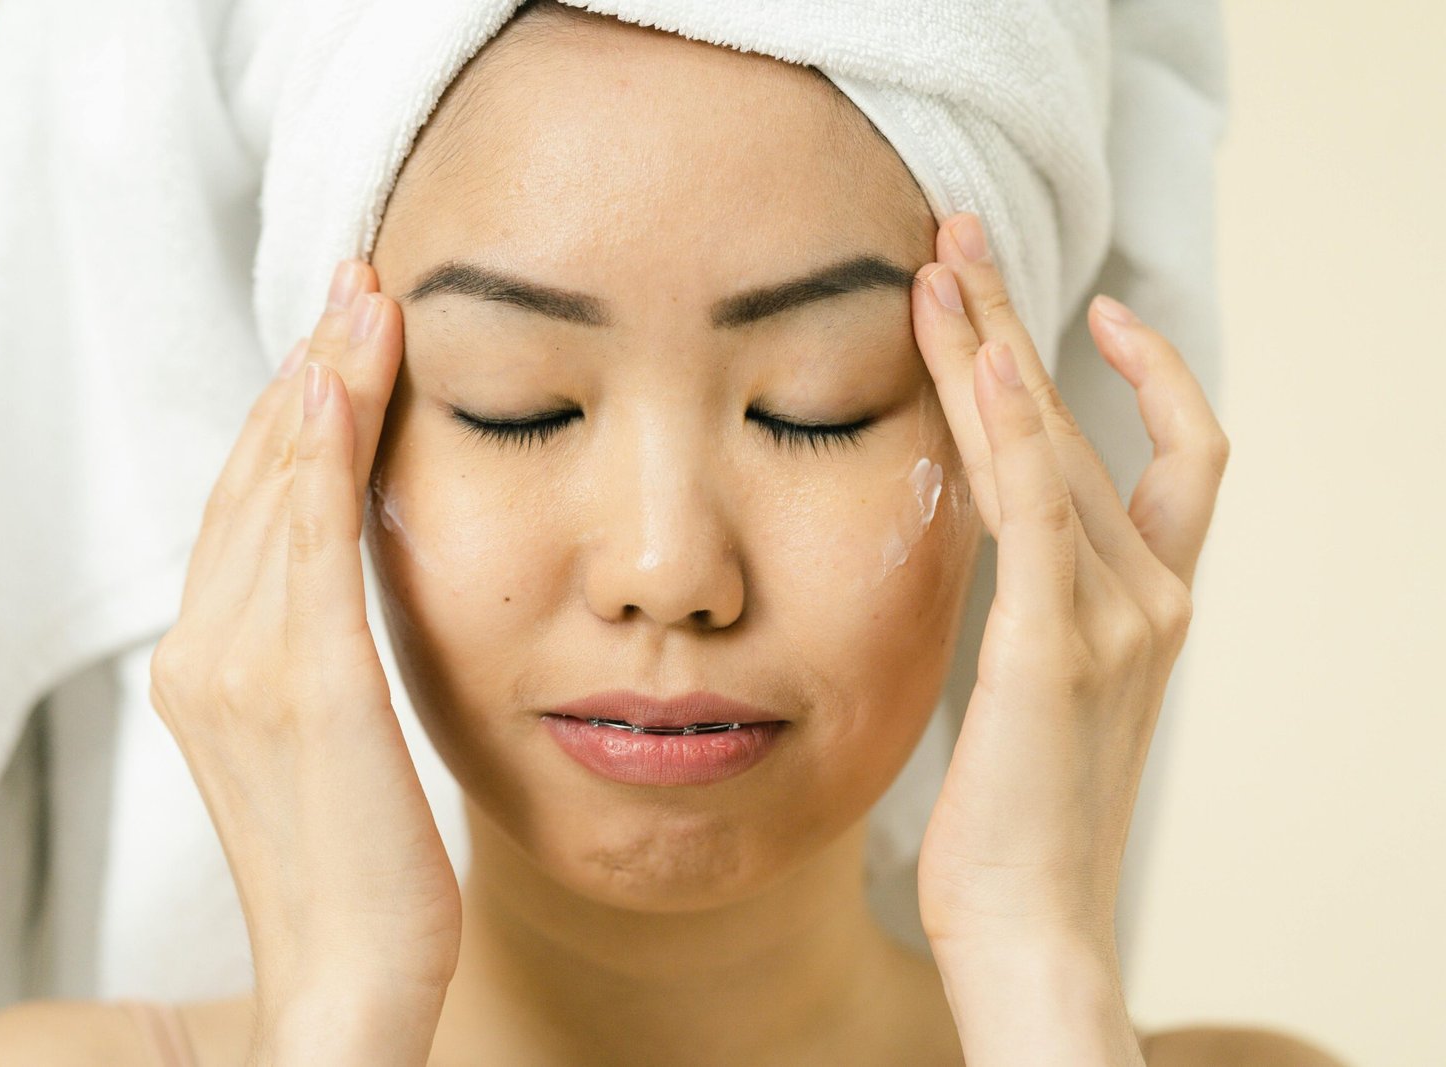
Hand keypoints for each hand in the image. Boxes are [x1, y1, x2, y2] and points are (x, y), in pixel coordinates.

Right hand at [148, 261, 459, 1056]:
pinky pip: (309, 544)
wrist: (349, 978)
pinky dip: (320, 457)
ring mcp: (242, 669)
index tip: (341, 334)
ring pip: (277, 492)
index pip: (249, 508)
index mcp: (210, 664)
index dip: (293, 412)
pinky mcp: (306, 690)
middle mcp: (205, 653)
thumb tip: (352, 566)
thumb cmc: (360, 862)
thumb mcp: (332, 736)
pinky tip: (341, 384)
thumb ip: (320, 648)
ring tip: (363, 303)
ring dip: (320, 386)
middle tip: (356, 282)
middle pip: (254, 480)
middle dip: (308, 372)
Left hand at [908, 213, 1228, 966]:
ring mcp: (1114, 619)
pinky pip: (1035, 506)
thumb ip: (1035, 612)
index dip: (1150, 376)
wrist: (1030, 925)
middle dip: (1023, 325)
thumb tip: (988, 553)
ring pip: (1053, 446)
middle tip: (962, 238)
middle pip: (1092, 425)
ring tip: (938, 264)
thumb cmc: (1017, 822)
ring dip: (993, 346)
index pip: (1181, 460)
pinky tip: (975, 357)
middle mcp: (1151, 598)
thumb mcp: (1036, 693)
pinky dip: (1010, 423)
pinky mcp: (1052, 644)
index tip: (1087, 308)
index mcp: (1153, 609)